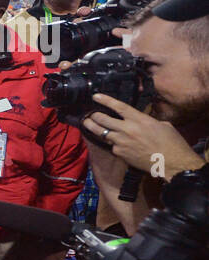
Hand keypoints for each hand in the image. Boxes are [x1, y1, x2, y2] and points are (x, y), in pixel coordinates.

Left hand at [83, 94, 206, 180]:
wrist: (172, 163)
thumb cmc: (172, 143)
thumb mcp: (162, 125)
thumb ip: (146, 121)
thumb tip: (139, 121)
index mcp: (139, 119)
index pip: (119, 107)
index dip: (106, 100)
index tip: (96, 96)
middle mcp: (127, 129)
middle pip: (103, 120)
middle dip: (93, 116)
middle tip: (88, 114)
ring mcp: (121, 142)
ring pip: (101, 133)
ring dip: (93, 128)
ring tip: (87, 124)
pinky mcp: (120, 153)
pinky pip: (111, 146)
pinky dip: (110, 143)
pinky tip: (108, 141)